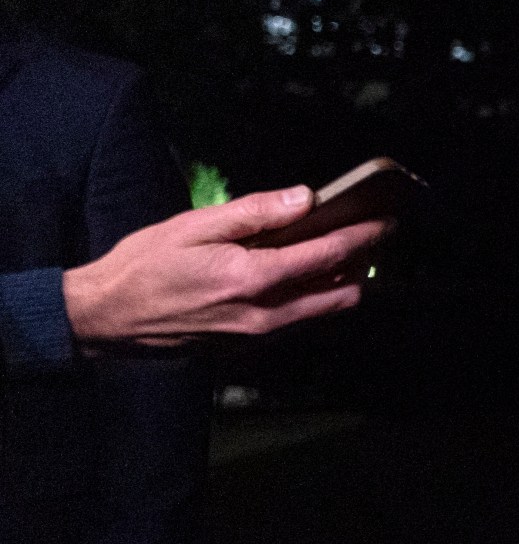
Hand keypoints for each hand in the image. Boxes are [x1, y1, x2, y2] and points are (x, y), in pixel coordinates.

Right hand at [61, 185, 386, 345]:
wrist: (107, 318)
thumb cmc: (144, 265)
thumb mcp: (195, 225)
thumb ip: (256, 212)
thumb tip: (306, 198)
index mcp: (253, 278)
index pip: (329, 256)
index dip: (364, 236)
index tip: (388, 220)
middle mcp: (265, 314)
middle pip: (341, 291)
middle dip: (361, 262)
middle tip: (369, 235)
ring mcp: (258, 335)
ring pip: (323, 310)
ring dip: (340, 282)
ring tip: (342, 252)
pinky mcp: (249, 346)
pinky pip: (298, 321)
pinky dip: (312, 297)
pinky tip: (304, 274)